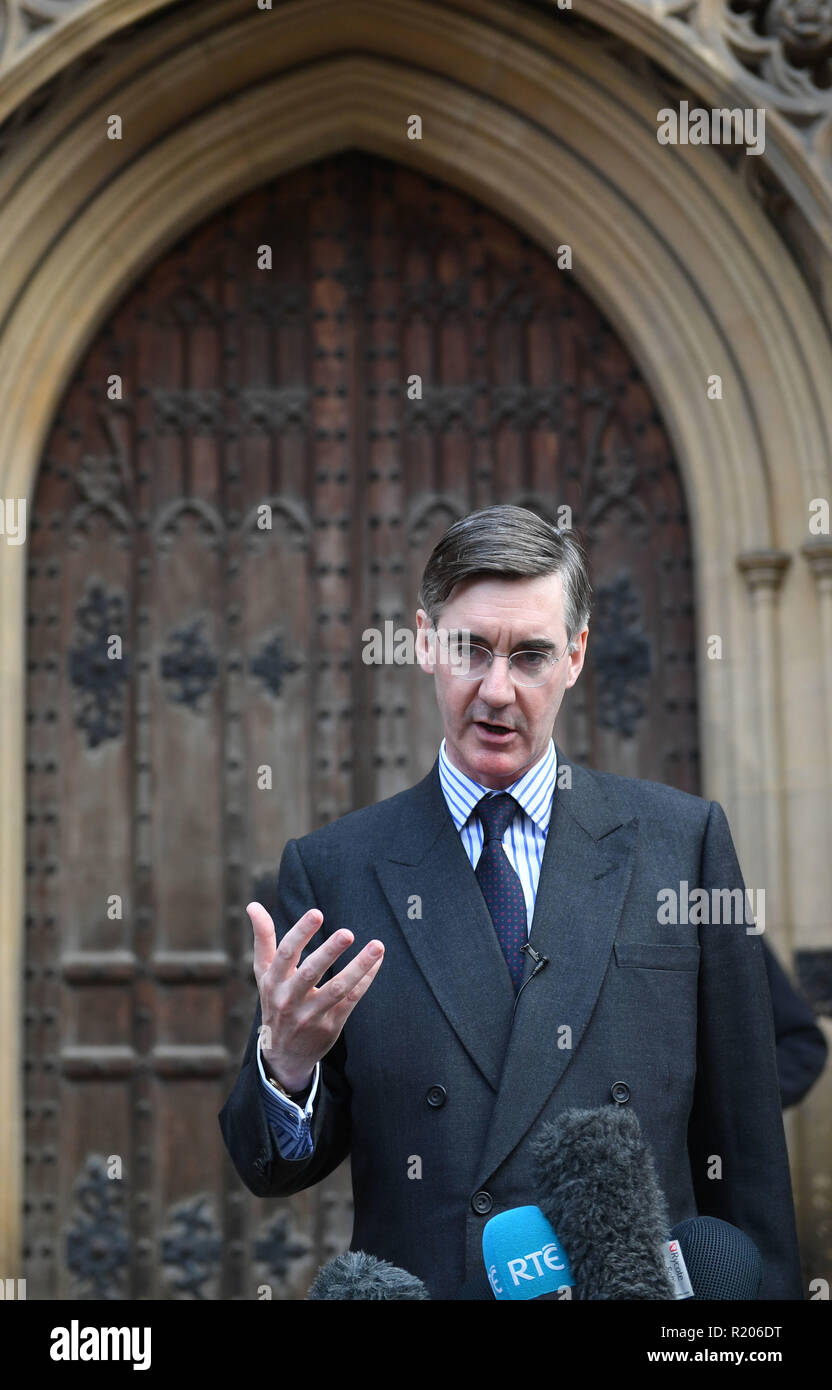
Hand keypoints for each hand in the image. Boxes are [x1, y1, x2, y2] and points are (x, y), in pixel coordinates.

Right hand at [248, 902, 383, 1092]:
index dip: (301, 933)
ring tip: (377, 946)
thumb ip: (263, 938)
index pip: (286, 954)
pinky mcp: (330, 1026)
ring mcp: (310, 1014)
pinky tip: (376, 962)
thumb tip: (253, 904)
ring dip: (358, 967)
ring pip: (337, 988)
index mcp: (273, 981)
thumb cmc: (275, 1000)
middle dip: (329, 952)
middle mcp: (289, 999)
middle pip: (310, 972)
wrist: (282, 1055)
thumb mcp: (264, 973)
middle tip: (348, 933)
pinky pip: (351, 1000)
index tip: (317, 913)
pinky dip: (365, 980)